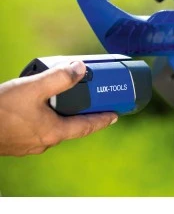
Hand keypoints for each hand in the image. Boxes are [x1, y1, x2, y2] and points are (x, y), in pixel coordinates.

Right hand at [0, 61, 117, 155]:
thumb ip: (59, 78)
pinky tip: (38, 107)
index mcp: (54, 132)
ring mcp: (30, 144)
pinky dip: (46, 118)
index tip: (116, 115)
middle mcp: (45, 142)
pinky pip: (39, 129)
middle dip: (83, 114)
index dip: (103, 119)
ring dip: (63, 115)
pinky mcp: (17, 142)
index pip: (87, 126)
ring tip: (63, 100)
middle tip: (91, 102)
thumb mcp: (33, 89)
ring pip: (55, 128)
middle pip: (72, 127)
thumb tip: (80, 68)